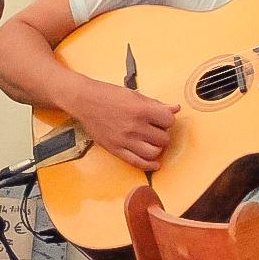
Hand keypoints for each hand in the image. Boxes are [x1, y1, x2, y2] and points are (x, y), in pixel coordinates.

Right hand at [63, 78, 178, 171]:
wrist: (84, 100)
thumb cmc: (106, 95)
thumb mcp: (134, 95)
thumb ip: (156, 104)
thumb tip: (174, 108)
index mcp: (141, 110)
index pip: (169, 121)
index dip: (167, 120)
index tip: (162, 119)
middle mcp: (134, 126)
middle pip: (163, 139)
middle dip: (162, 134)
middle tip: (155, 130)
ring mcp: (125, 140)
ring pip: (154, 153)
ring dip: (157, 148)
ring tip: (152, 142)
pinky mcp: (116, 149)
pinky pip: (137, 162)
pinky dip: (149, 165)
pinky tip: (154, 163)